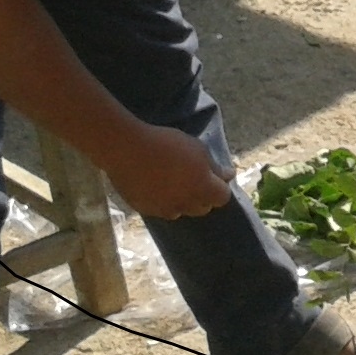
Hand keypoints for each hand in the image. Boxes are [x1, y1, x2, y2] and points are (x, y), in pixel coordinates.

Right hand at [109, 123, 231, 222]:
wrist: (127, 150)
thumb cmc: (166, 144)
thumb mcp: (196, 148)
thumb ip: (214, 166)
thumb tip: (228, 176)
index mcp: (202, 189)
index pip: (223, 197)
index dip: (220, 187)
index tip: (214, 175)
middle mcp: (186, 205)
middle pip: (203, 207)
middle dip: (203, 195)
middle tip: (193, 177)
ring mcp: (165, 210)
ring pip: (182, 210)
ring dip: (183, 201)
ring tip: (173, 182)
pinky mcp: (147, 211)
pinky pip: (161, 210)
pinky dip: (163, 201)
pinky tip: (155, 185)